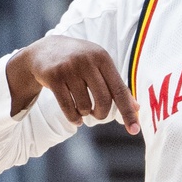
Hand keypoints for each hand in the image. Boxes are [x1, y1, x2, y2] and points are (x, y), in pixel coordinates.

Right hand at [7, 36, 140, 133]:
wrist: (44, 51)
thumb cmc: (80, 61)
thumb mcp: (100, 66)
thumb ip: (117, 86)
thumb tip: (137, 108)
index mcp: (103, 58)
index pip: (119, 90)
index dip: (128, 112)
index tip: (135, 130)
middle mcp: (87, 61)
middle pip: (103, 100)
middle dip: (102, 114)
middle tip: (98, 114)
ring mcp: (69, 68)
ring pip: (84, 105)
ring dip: (85, 113)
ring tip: (83, 109)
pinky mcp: (53, 77)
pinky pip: (67, 107)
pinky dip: (74, 118)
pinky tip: (76, 119)